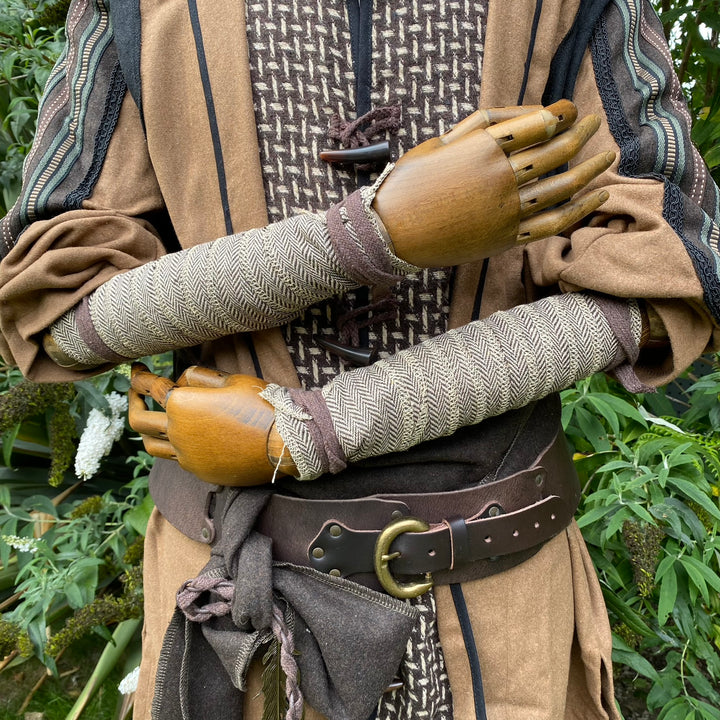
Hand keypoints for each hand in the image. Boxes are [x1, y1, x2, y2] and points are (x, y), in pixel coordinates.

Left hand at [128, 364, 294, 485]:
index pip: (151, 387)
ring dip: (147, 429)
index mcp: (181, 404)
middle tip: (135, 392)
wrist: (286, 442)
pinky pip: (176, 458)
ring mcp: (187, 456)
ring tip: (152, 419)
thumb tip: (181, 380)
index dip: (140, 377)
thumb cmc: (261, 404)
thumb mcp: (230, 380)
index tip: (136, 371)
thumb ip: (198, 378)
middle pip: (138, 420)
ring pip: (151, 445)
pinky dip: (173, 444)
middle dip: (132, 401)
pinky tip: (183, 436)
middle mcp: (177, 432)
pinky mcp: (200, 471)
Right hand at [373, 100, 613, 266]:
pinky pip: (554, 223)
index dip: (560, 113)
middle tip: (593, 124)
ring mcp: (507, 211)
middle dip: (581, 134)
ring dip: (592, 169)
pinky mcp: (507, 239)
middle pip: (557, 152)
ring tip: (608, 157)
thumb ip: (482, 125)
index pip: (539, 124)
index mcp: (484, 148)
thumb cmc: (409, 183)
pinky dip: (581, 209)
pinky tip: (598, 196)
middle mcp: (502, 177)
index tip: (568, 110)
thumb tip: (524, 115)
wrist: (390, 234)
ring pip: (563, 187)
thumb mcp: (440, 141)